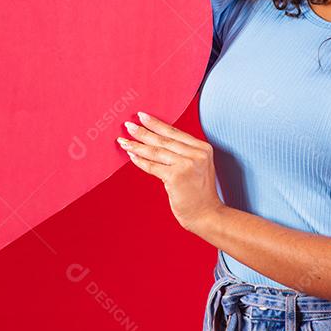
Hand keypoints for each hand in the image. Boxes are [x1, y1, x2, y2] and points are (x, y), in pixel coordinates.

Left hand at [118, 111, 224, 233]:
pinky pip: (153, 166)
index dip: (157, 124)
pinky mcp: (176, 177)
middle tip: (128, 125)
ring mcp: (186, 165)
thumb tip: (157, 140)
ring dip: (137, 145)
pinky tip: (131, 155)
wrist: (207, 214)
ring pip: (156, 152)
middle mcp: (196, 154)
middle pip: (164, 140)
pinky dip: (140, 161)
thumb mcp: (199, 166)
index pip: (175, 132)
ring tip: (124, 140)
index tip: (143, 116)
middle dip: (144, 131)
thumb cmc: (200, 193)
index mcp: (203, 148)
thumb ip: (185, 152)